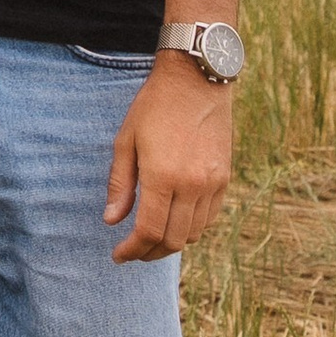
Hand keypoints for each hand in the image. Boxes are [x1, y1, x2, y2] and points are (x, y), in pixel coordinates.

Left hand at [105, 53, 233, 260]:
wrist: (196, 81)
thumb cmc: (154, 106)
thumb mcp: (126, 140)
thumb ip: (120, 184)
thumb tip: (112, 221)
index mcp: (163, 176)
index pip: (149, 231)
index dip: (132, 250)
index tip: (119, 255)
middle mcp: (192, 185)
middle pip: (173, 240)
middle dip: (149, 252)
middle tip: (133, 251)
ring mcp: (212, 183)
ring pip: (193, 233)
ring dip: (171, 243)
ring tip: (151, 239)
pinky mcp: (224, 179)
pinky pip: (209, 218)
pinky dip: (191, 228)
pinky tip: (175, 222)